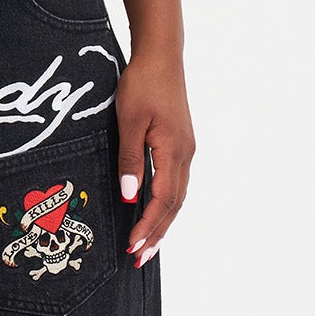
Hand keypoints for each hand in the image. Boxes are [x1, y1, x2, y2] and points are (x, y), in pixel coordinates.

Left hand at [115, 50, 194, 265]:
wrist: (161, 57)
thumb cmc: (143, 84)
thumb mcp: (129, 120)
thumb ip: (130, 159)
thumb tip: (131, 197)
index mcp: (174, 151)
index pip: (162, 200)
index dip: (148, 226)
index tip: (134, 247)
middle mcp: (185, 155)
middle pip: (174, 205)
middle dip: (158, 233)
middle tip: (140, 258)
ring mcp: (185, 149)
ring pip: (177, 196)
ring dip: (162, 221)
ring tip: (148, 244)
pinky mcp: (181, 143)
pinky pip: (176, 183)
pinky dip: (166, 203)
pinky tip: (155, 211)